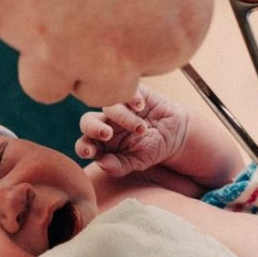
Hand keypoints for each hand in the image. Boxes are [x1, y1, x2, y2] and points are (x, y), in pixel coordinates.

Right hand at [0, 0, 257, 105]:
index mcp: (176, 36)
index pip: (160, 56)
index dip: (146, 16)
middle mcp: (115, 55)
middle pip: (106, 83)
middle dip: (100, 49)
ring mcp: (52, 44)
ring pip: (48, 80)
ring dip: (52, 50)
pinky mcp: (1, 18)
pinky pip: (9, 29)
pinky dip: (13, 2)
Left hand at [76, 85, 192, 176]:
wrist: (174, 132)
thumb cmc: (152, 149)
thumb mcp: (138, 162)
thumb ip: (119, 166)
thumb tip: (102, 164)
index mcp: (101, 143)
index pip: (83, 145)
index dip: (83, 148)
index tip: (89, 151)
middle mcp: (105, 123)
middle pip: (87, 122)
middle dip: (94, 128)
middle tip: (107, 134)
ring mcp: (117, 107)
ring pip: (108, 107)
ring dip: (124, 118)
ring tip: (142, 129)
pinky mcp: (131, 93)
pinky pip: (125, 90)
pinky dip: (131, 97)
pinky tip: (141, 106)